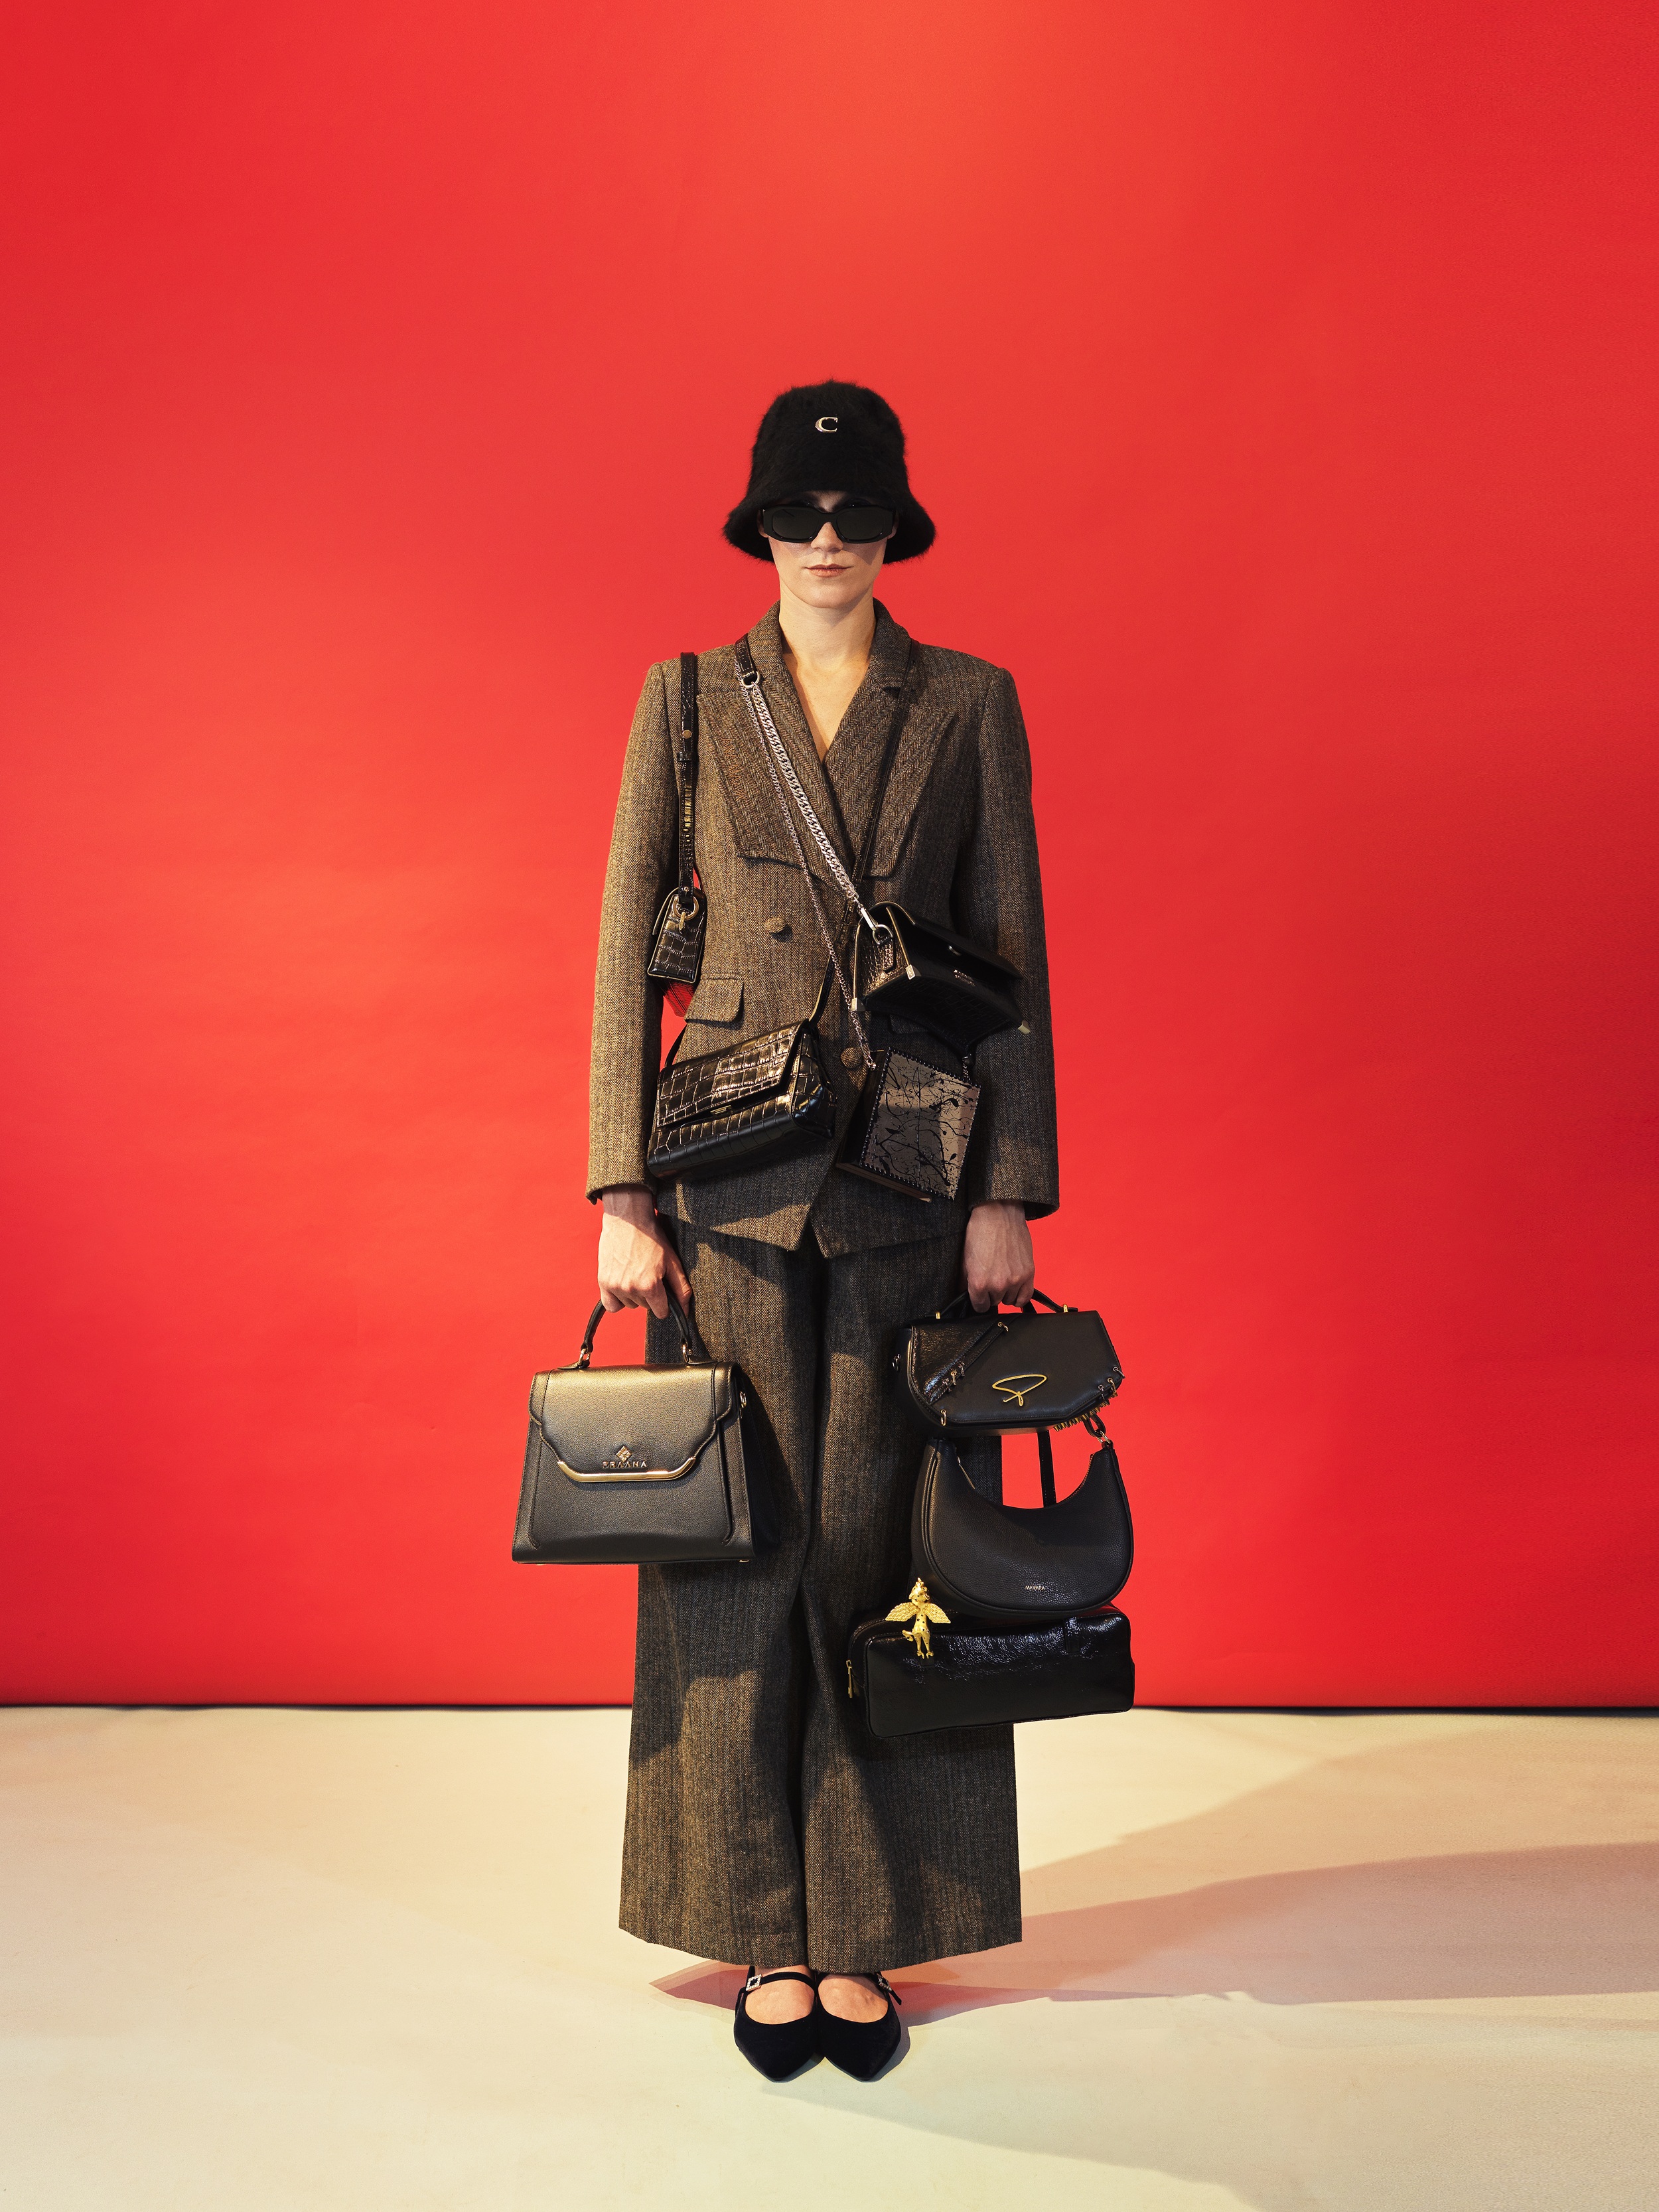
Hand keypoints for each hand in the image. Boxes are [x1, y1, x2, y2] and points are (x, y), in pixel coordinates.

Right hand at [597, 1187, 691, 1318]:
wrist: (628, 1220)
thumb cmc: (651, 1238)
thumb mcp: (672, 1261)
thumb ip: (681, 1289)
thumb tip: (685, 1311)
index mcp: (649, 1285)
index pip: (661, 1312)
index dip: (665, 1302)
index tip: (662, 1289)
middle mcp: (631, 1288)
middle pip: (645, 1307)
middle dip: (650, 1295)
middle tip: (648, 1273)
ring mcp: (615, 1286)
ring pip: (630, 1305)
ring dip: (634, 1295)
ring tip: (635, 1273)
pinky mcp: (603, 1282)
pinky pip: (611, 1305)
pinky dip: (617, 1299)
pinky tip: (623, 1284)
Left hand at [964, 1200, 1035, 1311]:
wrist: (998, 1214)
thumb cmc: (980, 1232)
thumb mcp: (965, 1259)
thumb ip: (965, 1282)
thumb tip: (965, 1296)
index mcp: (979, 1283)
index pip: (980, 1307)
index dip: (978, 1300)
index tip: (980, 1294)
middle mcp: (998, 1284)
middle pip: (995, 1302)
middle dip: (991, 1293)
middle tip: (991, 1278)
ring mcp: (1015, 1280)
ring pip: (1010, 1300)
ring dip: (1005, 1292)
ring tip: (1002, 1276)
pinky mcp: (1028, 1273)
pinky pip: (1025, 1297)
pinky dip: (1020, 1296)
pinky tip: (1014, 1288)